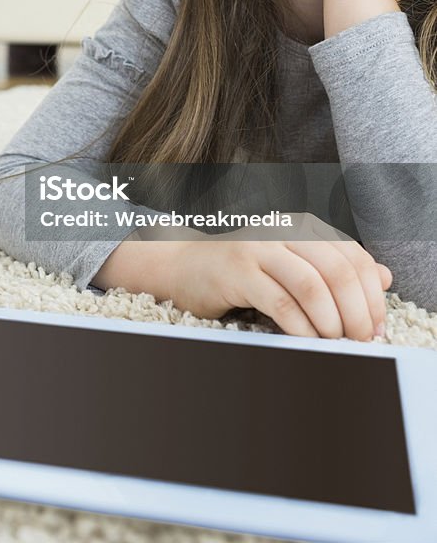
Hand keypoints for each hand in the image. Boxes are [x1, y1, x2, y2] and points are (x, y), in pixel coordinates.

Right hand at [168, 214, 391, 339]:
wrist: (184, 267)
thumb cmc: (243, 270)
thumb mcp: (294, 264)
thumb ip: (336, 267)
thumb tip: (385, 276)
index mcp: (303, 227)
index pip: (353, 256)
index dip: (372, 294)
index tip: (377, 327)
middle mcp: (284, 230)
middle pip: (337, 270)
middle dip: (357, 312)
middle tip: (360, 340)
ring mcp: (258, 248)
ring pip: (312, 286)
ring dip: (331, 323)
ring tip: (335, 343)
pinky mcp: (237, 272)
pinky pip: (280, 303)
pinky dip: (301, 328)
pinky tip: (308, 342)